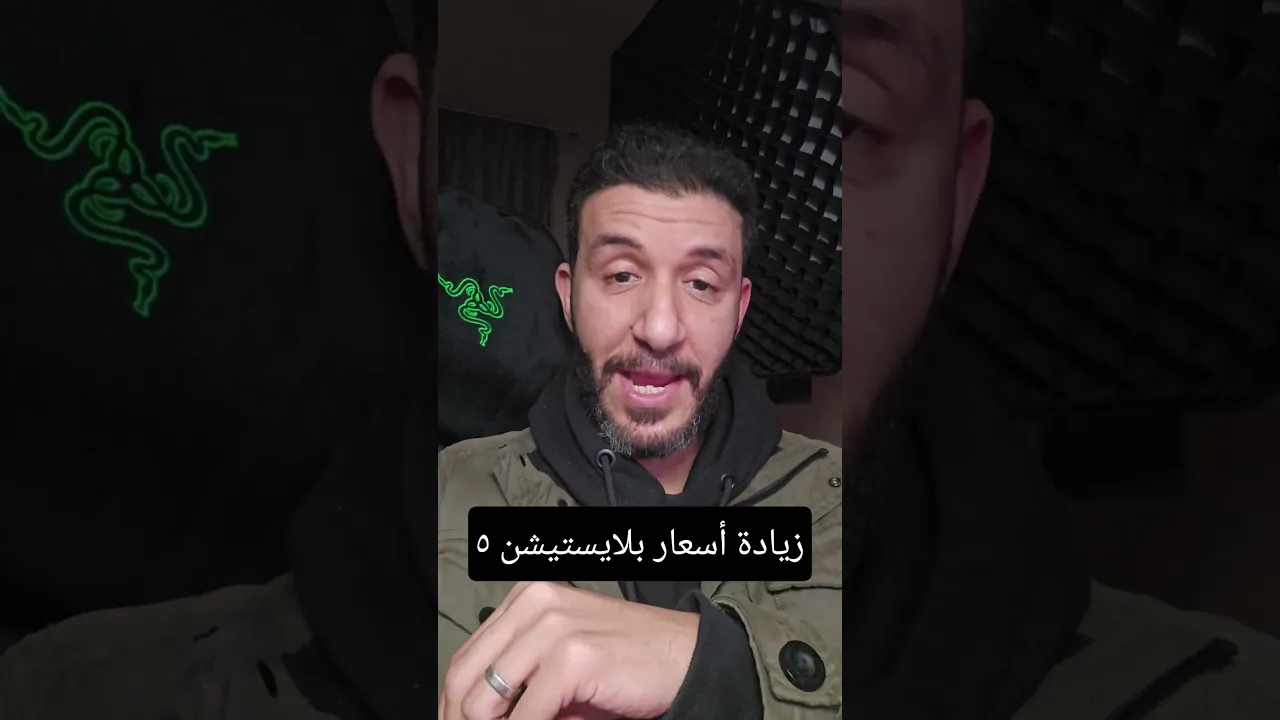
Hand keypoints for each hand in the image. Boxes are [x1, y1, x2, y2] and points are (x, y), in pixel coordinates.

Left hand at [440, 582, 699, 719]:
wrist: (688, 660)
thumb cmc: (627, 665)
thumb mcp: (561, 666)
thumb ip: (517, 681)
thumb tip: (475, 717)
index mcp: (526, 599)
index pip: (465, 659)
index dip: (453, 707)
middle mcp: (534, 603)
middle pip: (464, 678)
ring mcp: (553, 626)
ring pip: (484, 700)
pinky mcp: (573, 656)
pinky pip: (526, 715)